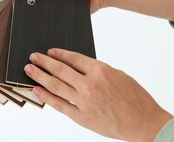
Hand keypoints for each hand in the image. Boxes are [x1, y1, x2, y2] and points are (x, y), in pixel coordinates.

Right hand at [22, 0, 173, 20]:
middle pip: (34, 1)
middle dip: (26, 5)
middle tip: (18, 9)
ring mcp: (58, 5)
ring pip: (43, 12)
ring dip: (37, 14)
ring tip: (28, 17)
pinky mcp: (65, 15)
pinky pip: (55, 20)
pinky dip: (49, 22)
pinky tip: (44, 24)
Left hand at [24, 48, 172, 141]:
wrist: (144, 122)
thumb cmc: (135, 98)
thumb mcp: (118, 75)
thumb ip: (96, 70)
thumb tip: (76, 67)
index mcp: (100, 70)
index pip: (73, 58)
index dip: (59, 54)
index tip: (49, 51)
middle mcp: (89, 84)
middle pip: (60, 70)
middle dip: (44, 62)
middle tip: (33, 57)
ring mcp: (84, 102)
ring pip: (55, 86)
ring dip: (39, 76)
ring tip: (29, 69)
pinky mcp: (82, 117)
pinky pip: (59, 105)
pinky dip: (46, 97)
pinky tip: (36, 90)